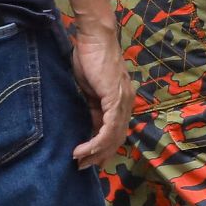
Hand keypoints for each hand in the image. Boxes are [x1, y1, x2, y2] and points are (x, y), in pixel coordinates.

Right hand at [68, 17, 131, 168]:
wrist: (94, 38)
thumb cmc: (90, 58)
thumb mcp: (89, 88)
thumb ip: (92, 105)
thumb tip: (86, 124)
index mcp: (121, 100)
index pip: (115, 130)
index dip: (102, 146)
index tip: (88, 159)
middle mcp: (126, 103)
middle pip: (117, 137)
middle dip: (100, 155)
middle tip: (83, 167)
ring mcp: (122, 101)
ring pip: (113, 136)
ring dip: (96, 152)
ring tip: (80, 162)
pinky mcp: (115, 98)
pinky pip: (108, 127)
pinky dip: (96, 141)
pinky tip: (84, 150)